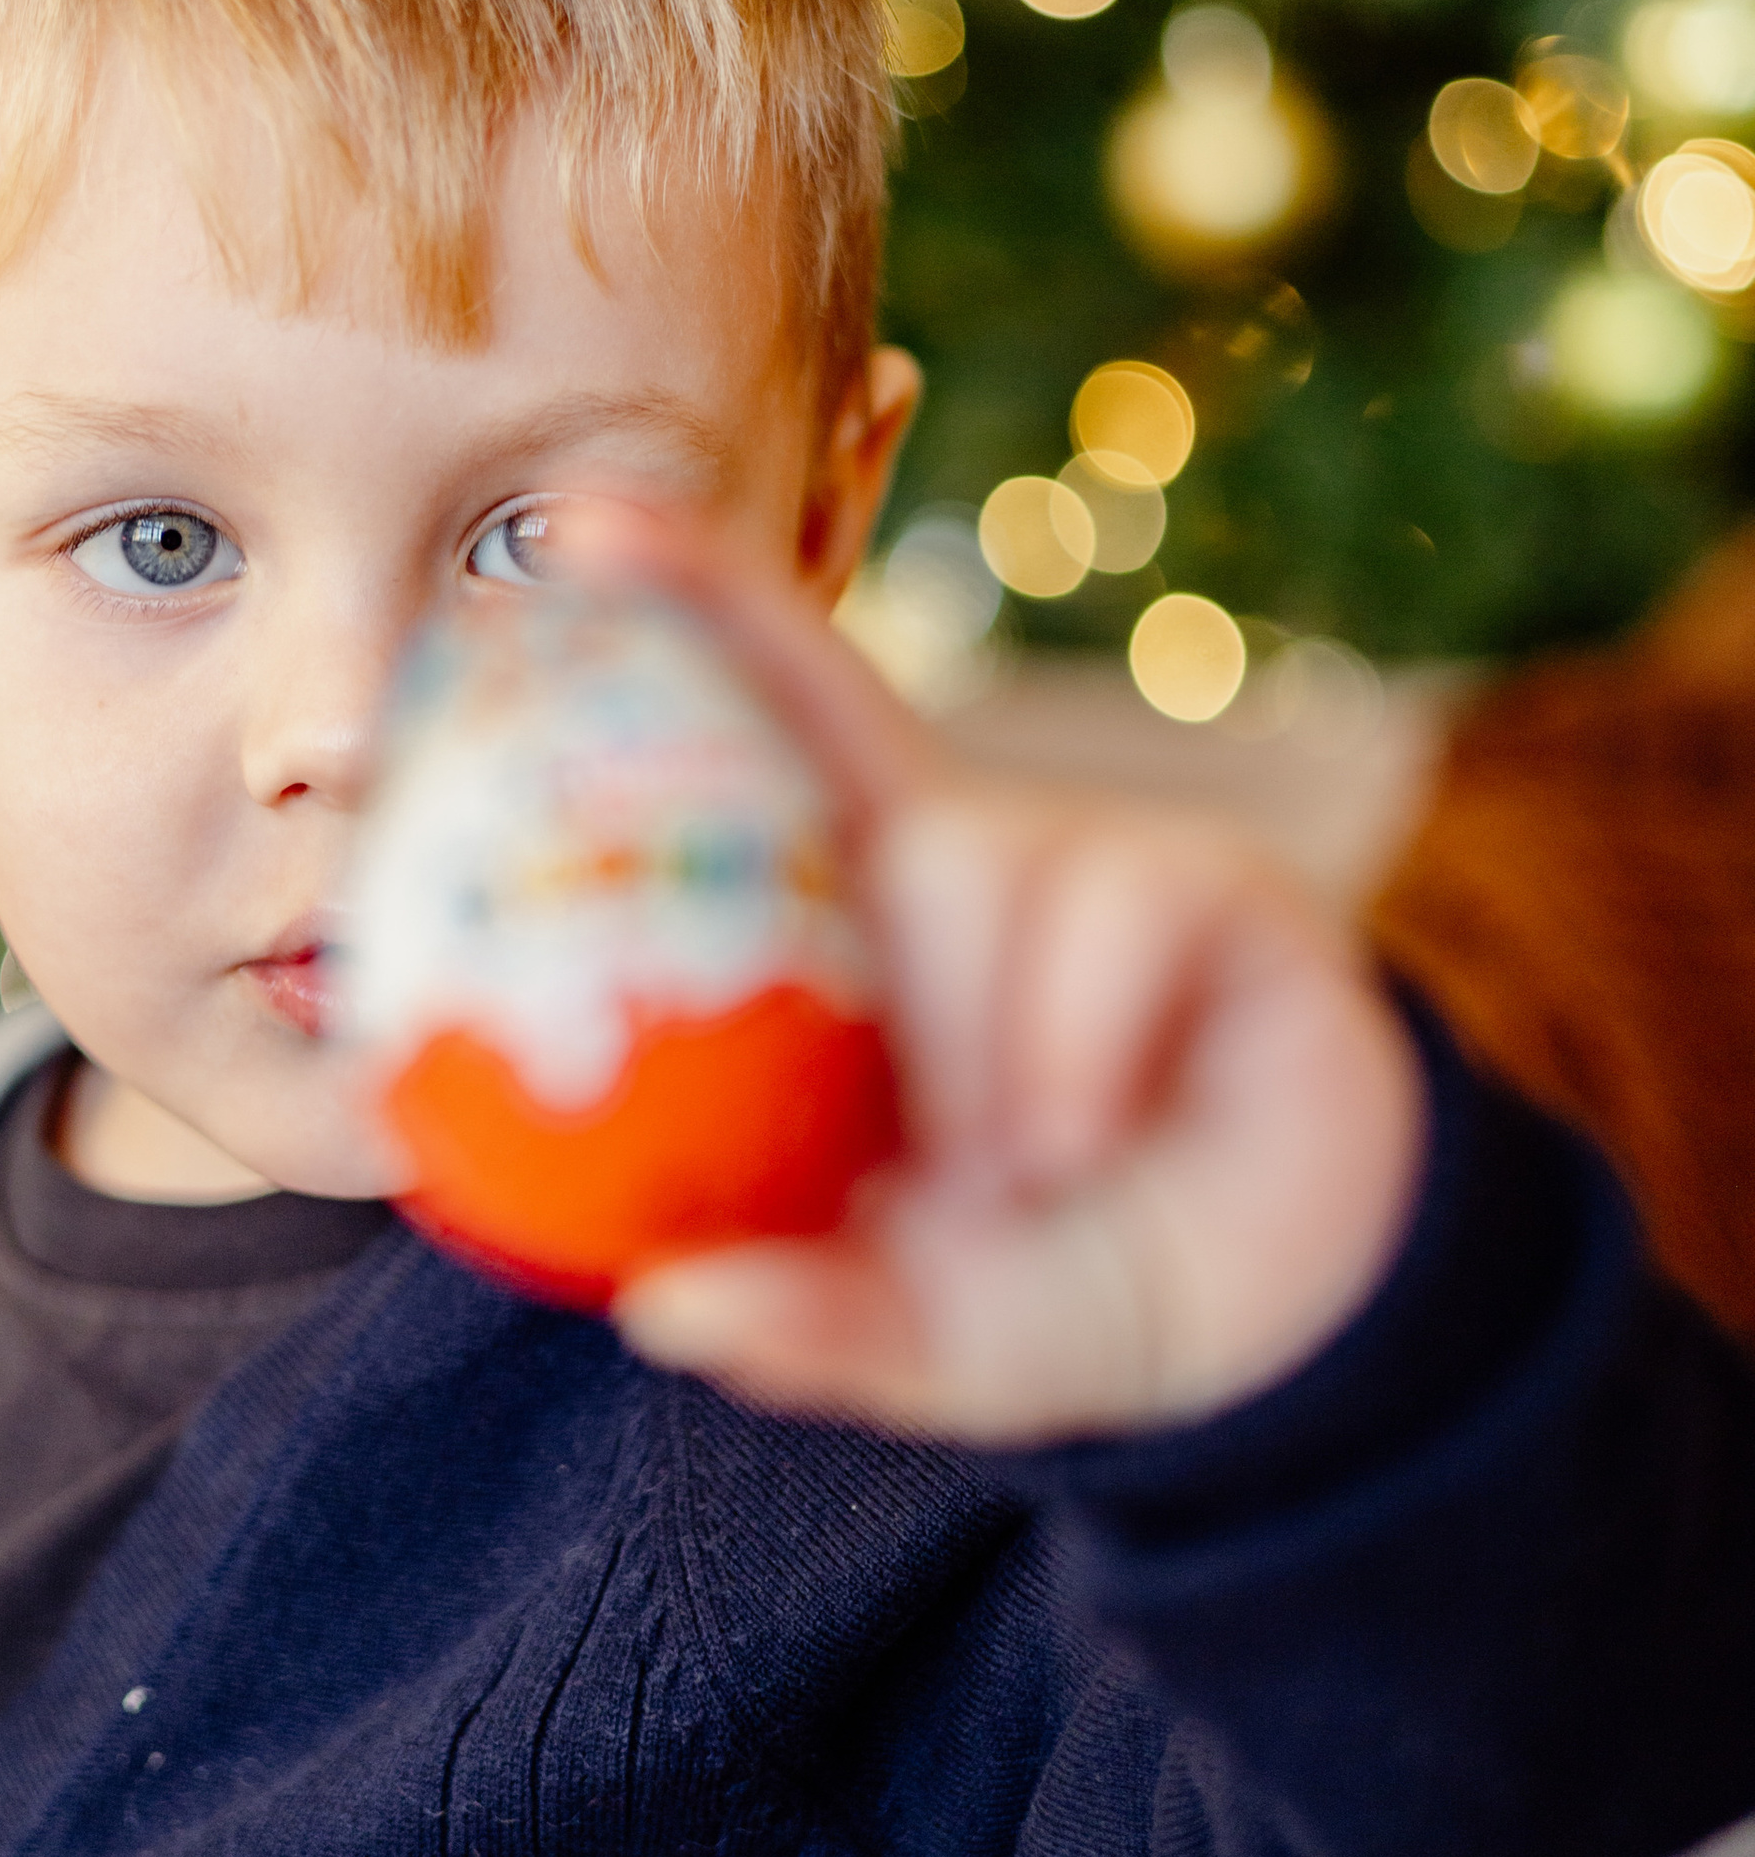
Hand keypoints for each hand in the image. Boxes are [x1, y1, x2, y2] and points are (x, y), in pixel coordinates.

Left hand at [590, 507, 1427, 1441]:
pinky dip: (1073, 1054)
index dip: (680, 608)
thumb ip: (806, 1325)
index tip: (565, 521)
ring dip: (979, 1065)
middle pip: (855, 781)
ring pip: (966, 867)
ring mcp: (1085, 860)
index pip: (761, 737)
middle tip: (804, 968)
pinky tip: (1091, 1142)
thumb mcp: (922, 1335)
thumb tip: (665, 1313)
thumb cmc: (1066, 1294)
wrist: (1291, 1325)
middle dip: (804, 827)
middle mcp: (961, 863)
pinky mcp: (1210, 878)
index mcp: (861, 932)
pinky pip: (1105, 907)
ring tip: (1030, 1182)